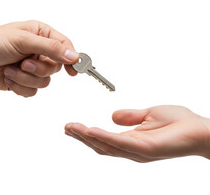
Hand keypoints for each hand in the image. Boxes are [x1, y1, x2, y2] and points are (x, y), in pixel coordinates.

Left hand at [0, 20, 78, 96]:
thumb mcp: (23, 40)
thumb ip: (51, 48)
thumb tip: (74, 56)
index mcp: (42, 35)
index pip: (65, 46)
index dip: (72, 58)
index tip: (73, 70)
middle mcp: (39, 51)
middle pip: (55, 67)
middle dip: (38, 69)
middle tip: (24, 63)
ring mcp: (32, 67)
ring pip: (44, 81)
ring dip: (26, 78)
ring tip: (11, 69)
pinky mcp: (24, 80)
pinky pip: (33, 91)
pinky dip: (20, 86)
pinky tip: (8, 77)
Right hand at [65, 105, 209, 161]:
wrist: (201, 130)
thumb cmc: (179, 122)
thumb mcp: (149, 114)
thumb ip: (130, 116)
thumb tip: (112, 116)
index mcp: (132, 140)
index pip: (104, 139)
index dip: (87, 134)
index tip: (73, 125)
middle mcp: (131, 149)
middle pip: (101, 145)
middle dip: (82, 137)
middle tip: (67, 127)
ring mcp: (137, 150)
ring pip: (106, 145)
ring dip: (87, 136)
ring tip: (72, 127)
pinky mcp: (144, 148)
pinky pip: (119, 142)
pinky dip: (102, 136)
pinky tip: (90, 130)